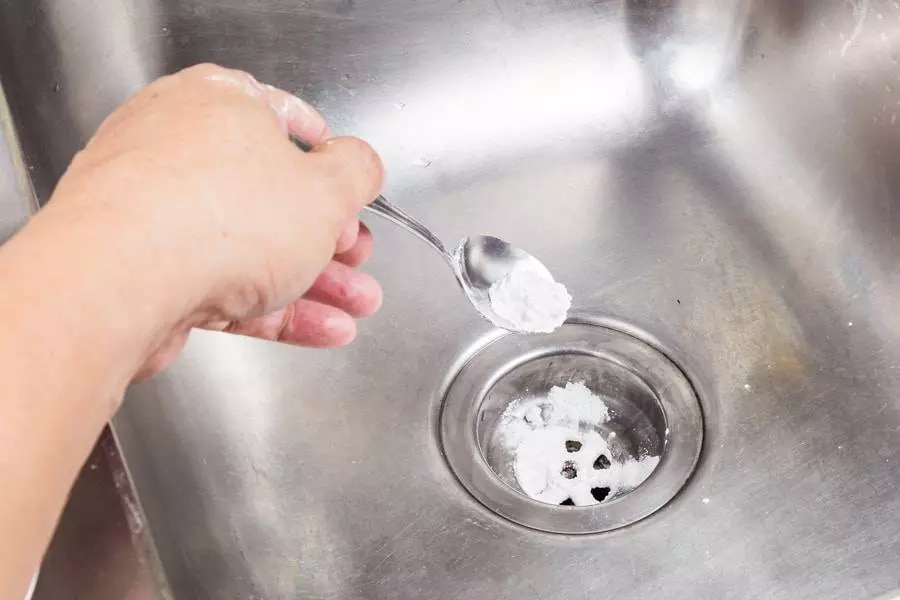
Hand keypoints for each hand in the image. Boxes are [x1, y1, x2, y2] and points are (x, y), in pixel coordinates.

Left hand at [45, 64, 383, 378]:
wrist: (118, 284)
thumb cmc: (216, 218)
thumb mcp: (327, 190)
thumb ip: (357, 173)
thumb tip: (362, 165)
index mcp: (218, 104)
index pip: (285, 118)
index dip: (329, 157)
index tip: (350, 185)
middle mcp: (179, 148)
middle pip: (272, 194)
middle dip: (330, 236)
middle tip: (359, 257)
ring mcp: (156, 211)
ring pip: (251, 246)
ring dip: (314, 281)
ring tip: (356, 305)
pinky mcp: (146, 270)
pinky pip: (224, 284)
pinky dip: (274, 307)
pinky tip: (321, 329)